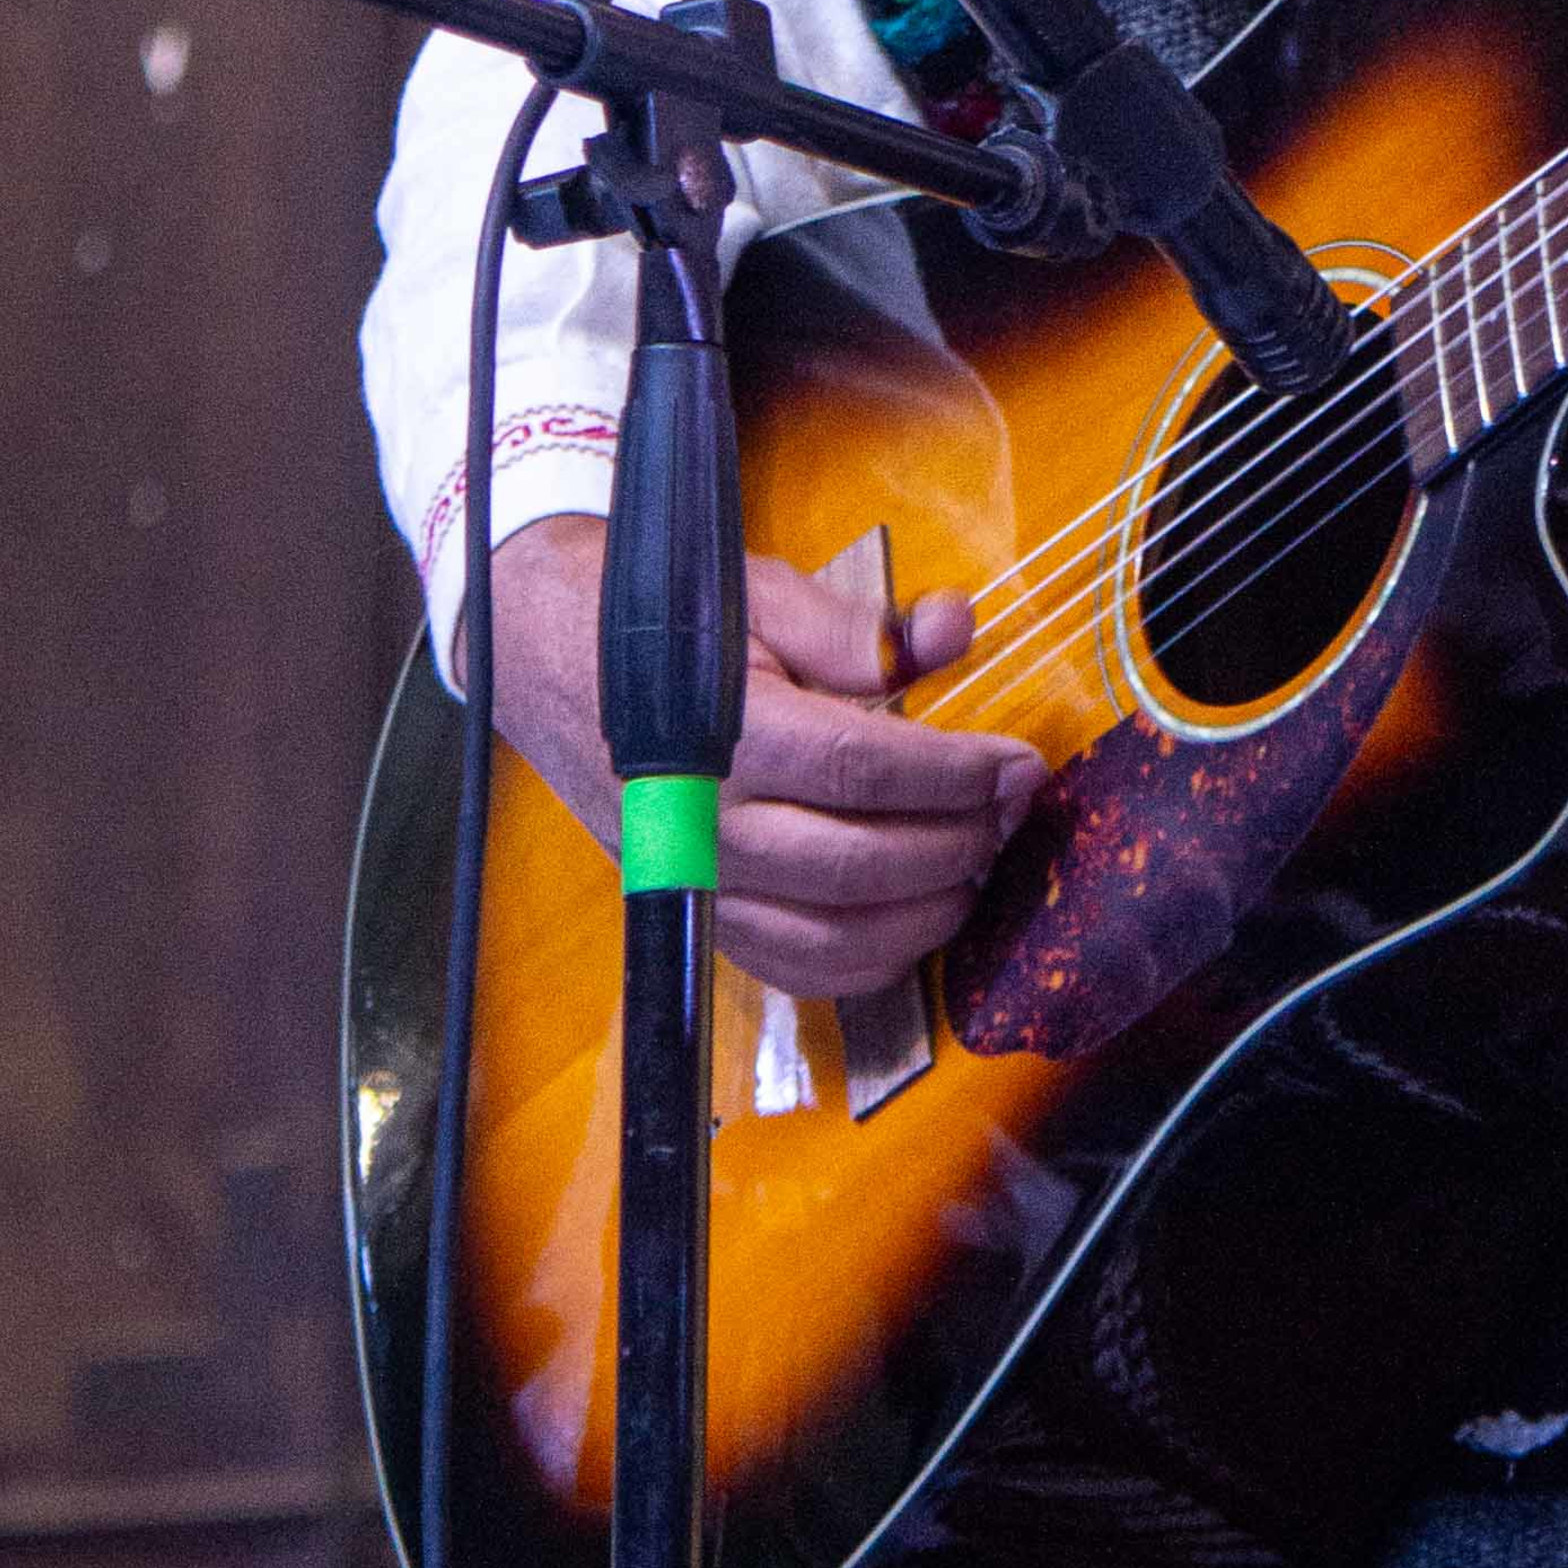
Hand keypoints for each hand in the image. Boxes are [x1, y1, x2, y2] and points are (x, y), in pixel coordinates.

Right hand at [487, 517, 1045, 1002]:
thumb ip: (859, 629)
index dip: (957, 775)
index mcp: (723, 733)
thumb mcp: (758, 596)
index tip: (1020, 765)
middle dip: (959, 843)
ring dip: (926, 914)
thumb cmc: (657, 622)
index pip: (864, 769)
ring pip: (833, 938)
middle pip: (860, 865)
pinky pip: (792, 970)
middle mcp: (704, 825)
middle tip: (1011, 811)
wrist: (546, 657)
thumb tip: (956, 629)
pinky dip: (867, 964)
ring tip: (976, 863)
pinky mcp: (694, 915)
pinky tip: (916, 919)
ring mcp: (694, 882)